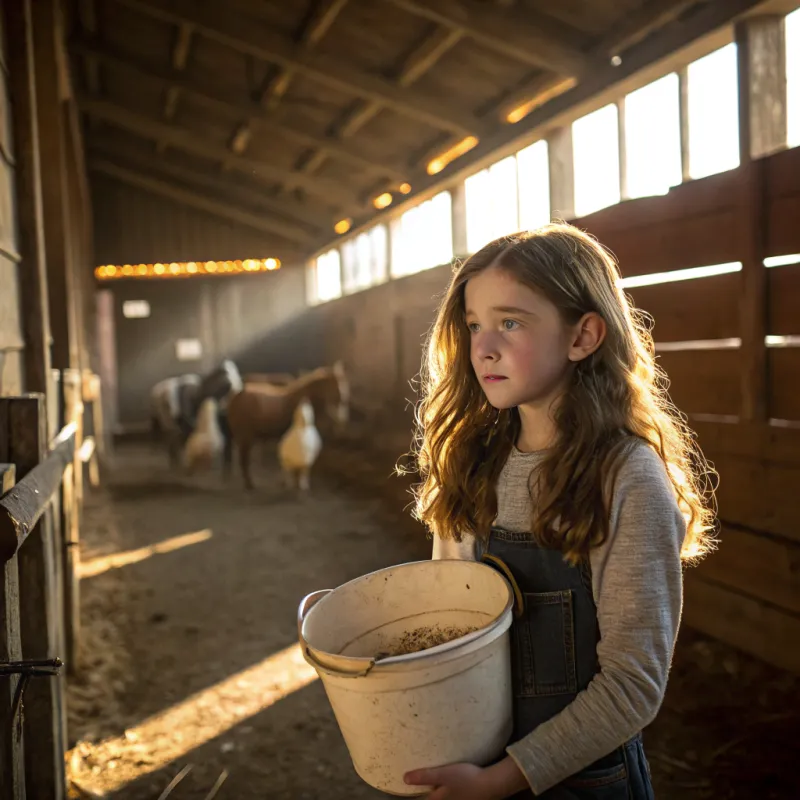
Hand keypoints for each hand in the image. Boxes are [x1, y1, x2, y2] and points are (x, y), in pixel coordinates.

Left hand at [404, 757, 527, 799]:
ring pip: (441, 797)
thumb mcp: (443, 775)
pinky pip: (450, 795)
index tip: (406, 789)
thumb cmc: (465, 779)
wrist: (490, 784)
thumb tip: (405, 779)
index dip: (414, 796)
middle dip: (425, 793)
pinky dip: (445, 790)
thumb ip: (424, 777)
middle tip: (417, 784)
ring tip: (431, 783)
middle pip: (432, 799)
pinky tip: (447, 782)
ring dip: (435, 792)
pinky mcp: (464, 797)